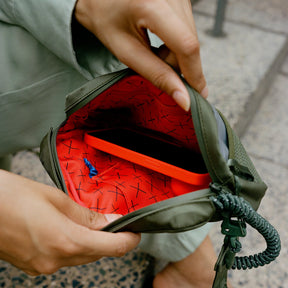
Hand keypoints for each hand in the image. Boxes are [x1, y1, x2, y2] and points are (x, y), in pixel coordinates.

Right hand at [0, 170, 139, 274]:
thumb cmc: (11, 196)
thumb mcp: (56, 198)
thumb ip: (86, 214)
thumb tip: (109, 221)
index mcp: (65, 241)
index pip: (112, 248)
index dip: (129, 240)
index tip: (135, 231)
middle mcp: (55, 260)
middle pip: (97, 253)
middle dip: (110, 239)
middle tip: (113, 221)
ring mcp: (42, 266)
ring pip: (81, 256)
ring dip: (91, 242)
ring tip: (90, 222)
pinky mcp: (33, 266)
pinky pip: (64, 258)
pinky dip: (73, 245)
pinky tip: (68, 229)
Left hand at [75, 0, 207, 110]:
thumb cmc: (105, 19)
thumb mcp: (126, 51)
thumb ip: (156, 75)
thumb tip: (183, 98)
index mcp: (151, 5)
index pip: (186, 44)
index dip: (194, 73)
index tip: (197, 95)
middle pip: (190, 42)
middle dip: (179, 65)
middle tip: (156, 65)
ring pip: (191, 37)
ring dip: (176, 53)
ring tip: (154, 50)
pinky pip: (188, 28)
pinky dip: (177, 42)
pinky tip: (161, 39)